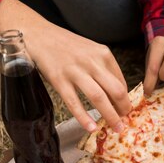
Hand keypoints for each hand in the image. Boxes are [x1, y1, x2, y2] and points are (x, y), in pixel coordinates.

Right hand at [0, 0, 130, 132]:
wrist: (37, 34)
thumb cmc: (65, 44)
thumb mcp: (89, 50)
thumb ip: (102, 68)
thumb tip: (114, 93)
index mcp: (103, 54)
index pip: (121, 81)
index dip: (126, 99)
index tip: (125, 110)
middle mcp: (92, 62)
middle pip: (116, 90)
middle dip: (123, 109)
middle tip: (124, 122)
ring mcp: (75, 71)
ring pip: (98, 98)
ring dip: (110, 116)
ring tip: (115, 128)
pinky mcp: (59, 80)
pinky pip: (74, 103)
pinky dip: (84, 117)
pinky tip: (91, 128)